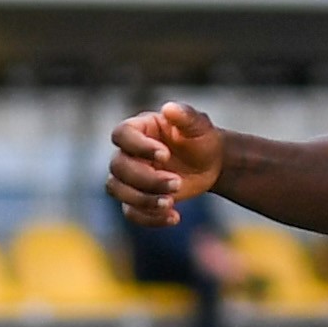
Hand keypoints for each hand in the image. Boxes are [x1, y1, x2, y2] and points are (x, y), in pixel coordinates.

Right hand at [107, 103, 224, 226]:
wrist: (210, 164)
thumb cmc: (201, 139)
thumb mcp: (199, 126)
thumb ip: (185, 115)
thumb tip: (169, 108)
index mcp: (139, 129)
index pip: (121, 135)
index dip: (138, 146)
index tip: (165, 154)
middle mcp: (128, 153)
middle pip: (118, 167)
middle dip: (146, 178)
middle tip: (177, 183)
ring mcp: (130, 177)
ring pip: (117, 190)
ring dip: (143, 199)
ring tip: (172, 201)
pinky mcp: (137, 199)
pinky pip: (131, 212)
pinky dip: (150, 218)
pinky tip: (175, 216)